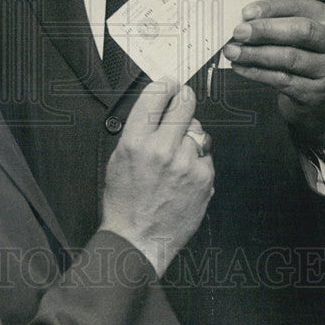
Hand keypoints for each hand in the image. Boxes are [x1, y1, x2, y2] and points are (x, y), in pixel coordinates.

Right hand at [100, 80, 213, 277]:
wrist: (138, 239)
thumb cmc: (125, 202)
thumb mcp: (118, 158)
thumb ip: (139, 130)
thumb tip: (157, 106)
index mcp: (136, 141)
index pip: (156, 95)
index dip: (165, 85)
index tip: (169, 85)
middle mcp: (162, 149)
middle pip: (185, 103)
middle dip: (184, 98)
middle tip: (183, 100)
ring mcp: (186, 164)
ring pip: (198, 130)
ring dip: (190, 137)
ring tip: (176, 157)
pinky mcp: (204, 178)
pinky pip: (206, 155)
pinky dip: (198, 160)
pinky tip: (185, 174)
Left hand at [222, 0, 324, 144]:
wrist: (314, 90)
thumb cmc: (298, 50)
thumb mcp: (292, 30)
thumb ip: (273, 20)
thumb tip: (244, 20)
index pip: (299, 6)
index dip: (272, 8)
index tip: (246, 12)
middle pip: (302, 31)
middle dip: (267, 30)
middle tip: (239, 32)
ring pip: (290, 58)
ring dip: (256, 54)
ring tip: (232, 51)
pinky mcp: (316, 92)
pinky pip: (282, 80)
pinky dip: (257, 73)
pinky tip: (240, 67)